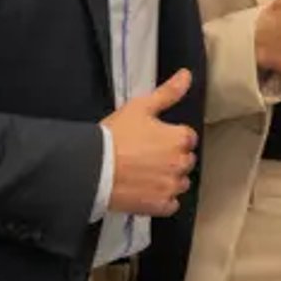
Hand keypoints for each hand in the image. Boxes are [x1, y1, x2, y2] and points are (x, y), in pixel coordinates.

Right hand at [102, 67, 197, 217]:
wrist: (93, 169)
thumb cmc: (115, 135)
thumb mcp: (140, 107)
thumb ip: (168, 93)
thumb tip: (187, 75)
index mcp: (180, 138)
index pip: (188, 137)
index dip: (171, 137)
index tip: (154, 139)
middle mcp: (181, 163)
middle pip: (186, 160)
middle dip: (172, 158)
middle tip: (147, 156)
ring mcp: (171, 187)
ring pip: (180, 183)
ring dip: (169, 179)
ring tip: (145, 174)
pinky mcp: (160, 206)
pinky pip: (171, 204)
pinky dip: (163, 199)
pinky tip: (147, 191)